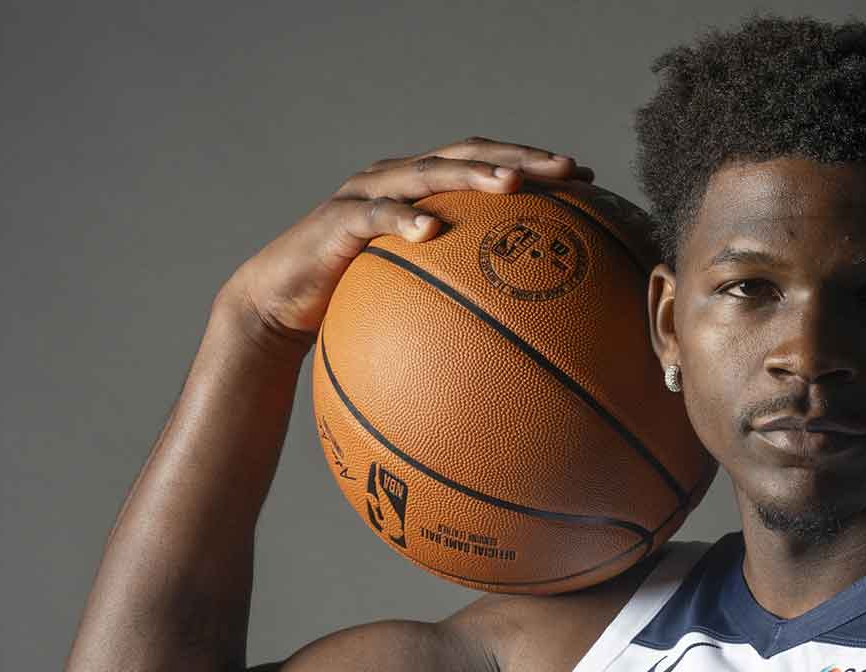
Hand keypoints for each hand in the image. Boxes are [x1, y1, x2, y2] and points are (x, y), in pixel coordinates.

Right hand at [219, 137, 593, 348]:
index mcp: (421, 188)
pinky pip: (373, 215)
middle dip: (520, 158)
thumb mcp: (417, 293)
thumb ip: (460, 287)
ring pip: (425, 172)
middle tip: (567, 170)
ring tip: (511, 185)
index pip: (486, 163)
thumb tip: (527, 323)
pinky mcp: (336, 222)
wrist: (279, 308)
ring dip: (471, 176)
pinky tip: (430, 229)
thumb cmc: (355, 304)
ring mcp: (365, 194)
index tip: (586, 178)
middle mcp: (396, 178)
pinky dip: (402, 218)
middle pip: (466, 154)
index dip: (534, 164)